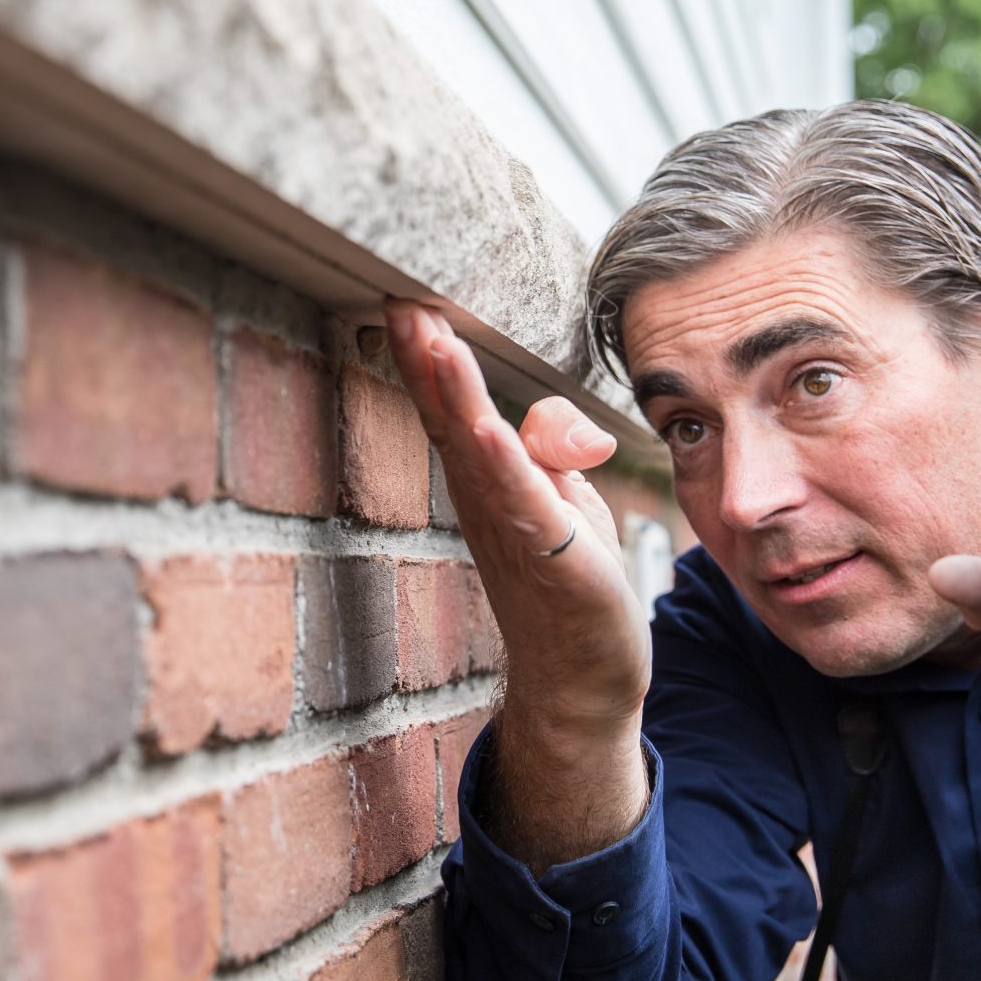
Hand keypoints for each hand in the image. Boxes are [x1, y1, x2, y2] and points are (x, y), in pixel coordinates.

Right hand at [382, 300, 650, 866]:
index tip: (406, 297)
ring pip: (475, 451)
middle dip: (423, 359)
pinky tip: (486, 428)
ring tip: (431, 338)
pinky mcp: (552, 561)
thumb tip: (535, 415)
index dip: (429, 355)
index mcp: (487, 483)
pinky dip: (504, 466)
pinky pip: (524, 506)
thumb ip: (551, 444)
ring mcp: (512, 533)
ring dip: (451, 394)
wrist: (582, 683)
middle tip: (398, 298)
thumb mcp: (566, 499)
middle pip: (447, 418)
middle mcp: (486, 504)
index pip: (452, 407)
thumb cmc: (570, 587)